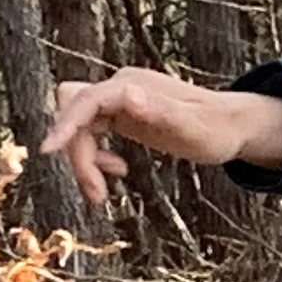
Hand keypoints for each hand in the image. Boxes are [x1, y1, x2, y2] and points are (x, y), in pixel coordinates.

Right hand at [38, 66, 281, 207]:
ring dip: (82, 159)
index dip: (65, 123)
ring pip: (79, 125)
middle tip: (97, 195)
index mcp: (132, 86)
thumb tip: (127, 95)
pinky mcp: (122, 114)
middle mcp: (121, 88)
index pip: (85, 100)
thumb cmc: (218, 129)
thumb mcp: (193, 129)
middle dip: (77, 153)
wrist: (233, 126)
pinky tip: (117, 170)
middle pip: (75, 113)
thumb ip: (161, 112)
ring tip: (102, 194)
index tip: (48, 151)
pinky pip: (91, 132)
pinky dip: (94, 155)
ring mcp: (120, 100)